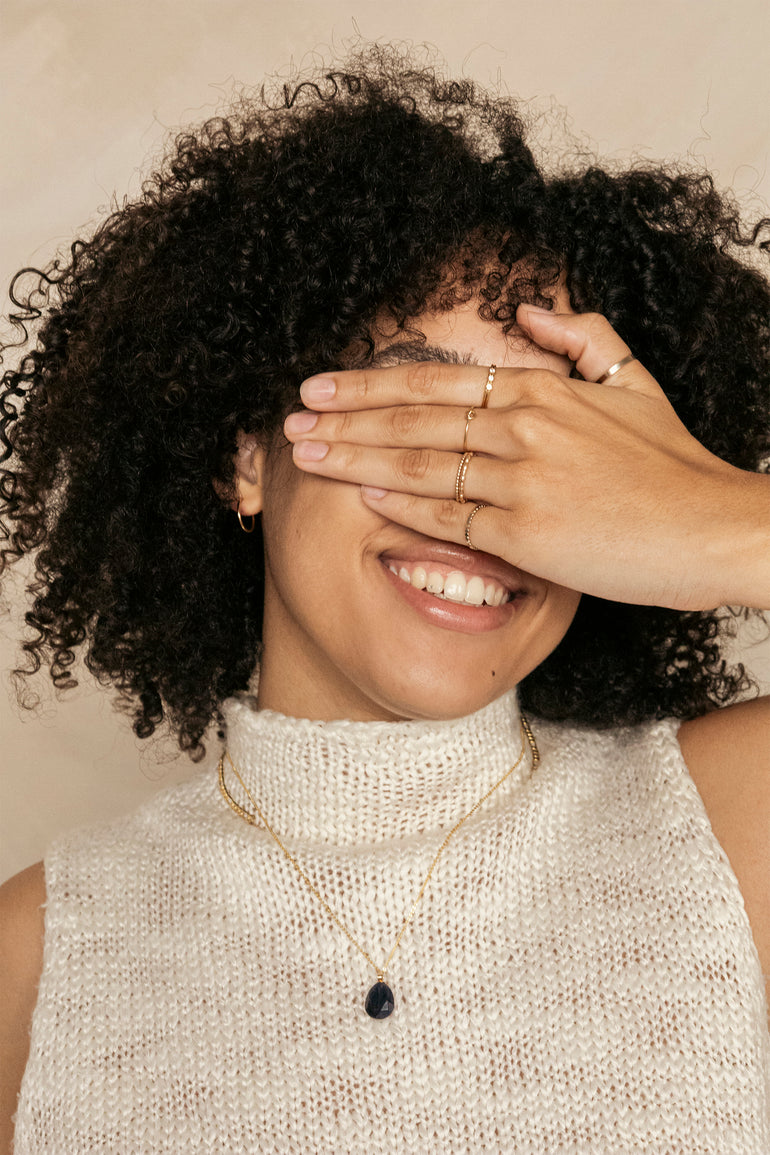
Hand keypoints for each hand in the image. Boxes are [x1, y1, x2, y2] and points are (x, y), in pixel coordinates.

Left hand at [284, 306, 769, 609]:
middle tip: (290, 416)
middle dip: (344, 415)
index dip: (370, 382)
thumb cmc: (675, 465)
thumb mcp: (635, 382)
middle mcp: (523, 425)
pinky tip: (359, 494)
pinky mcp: (527, 533)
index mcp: (542, 389)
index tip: (323, 385)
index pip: (434, 381)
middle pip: (412, 415)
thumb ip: (581, 338)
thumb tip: (525, 311)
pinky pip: (448, 515)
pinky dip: (400, 503)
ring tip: (304, 453)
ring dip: (354, 455)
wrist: (715, 528)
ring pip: (418, 462)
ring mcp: (522, 478)